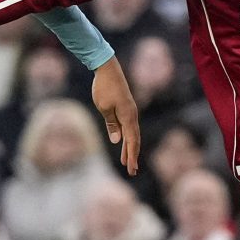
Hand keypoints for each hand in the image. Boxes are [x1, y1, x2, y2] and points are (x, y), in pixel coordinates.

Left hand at [90, 57, 140, 174]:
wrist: (107, 68)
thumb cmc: (104, 87)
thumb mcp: (104, 107)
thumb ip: (111, 124)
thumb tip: (118, 141)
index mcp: (128, 116)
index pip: (132, 140)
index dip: (132, 156)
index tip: (132, 169)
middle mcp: (132, 115)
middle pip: (134, 139)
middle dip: (133, 156)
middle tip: (132, 171)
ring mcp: (129, 112)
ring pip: (131, 134)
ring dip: (129, 148)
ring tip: (126, 162)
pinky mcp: (125, 108)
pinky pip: (128, 127)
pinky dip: (126, 137)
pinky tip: (122, 143)